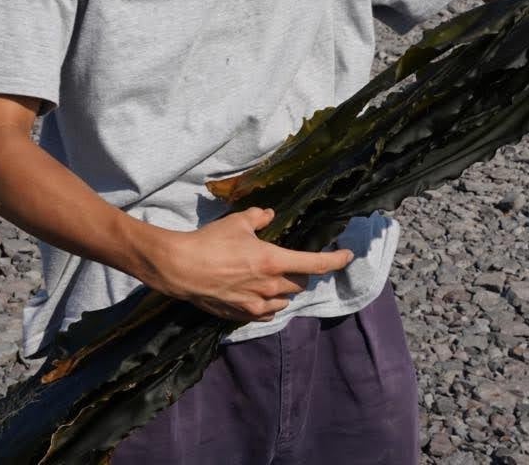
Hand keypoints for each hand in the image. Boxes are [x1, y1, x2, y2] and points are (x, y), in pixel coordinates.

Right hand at [132, 207, 353, 322]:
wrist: (181, 268)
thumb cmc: (210, 241)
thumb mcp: (237, 222)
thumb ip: (259, 218)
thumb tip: (269, 215)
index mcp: (274, 261)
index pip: (315, 264)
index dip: (335, 260)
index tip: (347, 256)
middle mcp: (270, 286)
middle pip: (300, 283)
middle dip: (302, 272)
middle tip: (294, 261)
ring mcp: (257, 304)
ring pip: (284, 300)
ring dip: (286, 290)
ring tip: (275, 278)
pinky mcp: (242, 315)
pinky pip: (266, 313)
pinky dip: (269, 304)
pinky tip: (260, 296)